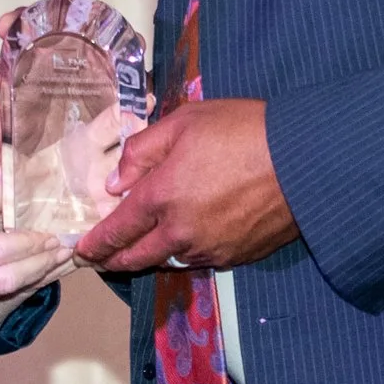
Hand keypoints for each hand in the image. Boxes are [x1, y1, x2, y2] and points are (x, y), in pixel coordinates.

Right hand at [0, 185, 73, 312]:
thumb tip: (6, 195)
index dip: (30, 245)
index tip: (51, 234)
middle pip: (7, 279)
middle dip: (41, 266)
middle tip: (64, 250)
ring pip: (1, 292)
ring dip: (32, 277)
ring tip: (55, 261)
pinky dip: (11, 284)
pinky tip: (26, 271)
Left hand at [74, 98, 297, 273]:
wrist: (304, 160)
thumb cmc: (243, 130)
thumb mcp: (184, 122)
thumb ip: (142, 151)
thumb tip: (115, 182)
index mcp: (162, 196)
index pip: (117, 229)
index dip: (95, 243)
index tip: (80, 251)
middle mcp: (181, 232)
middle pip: (137, 258)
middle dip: (114, 260)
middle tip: (101, 259)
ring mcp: (210, 249)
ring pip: (168, 260)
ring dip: (150, 256)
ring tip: (140, 249)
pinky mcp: (237, 257)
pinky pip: (200, 260)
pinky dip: (185, 253)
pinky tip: (186, 241)